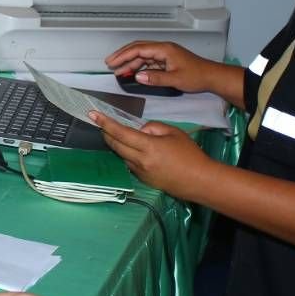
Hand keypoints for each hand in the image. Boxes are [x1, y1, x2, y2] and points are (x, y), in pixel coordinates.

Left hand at [91, 112, 213, 199]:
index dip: (105, 123)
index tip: (93, 114)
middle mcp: (140, 161)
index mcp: (148, 146)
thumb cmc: (190, 154)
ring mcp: (140, 172)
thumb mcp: (173, 132)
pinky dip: (127, 155)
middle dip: (106, 133)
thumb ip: (153, 127)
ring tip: (118, 135)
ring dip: (117, 145)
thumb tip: (139, 130)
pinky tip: (134, 151)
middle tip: (101, 123)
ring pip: (121, 155)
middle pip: (115, 144)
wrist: (201, 181)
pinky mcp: (143, 180)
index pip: (120, 132)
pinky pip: (129, 164)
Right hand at [103, 40, 219, 94]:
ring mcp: (164, 54)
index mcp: (164, 49)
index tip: (112, 62)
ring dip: (130, 63)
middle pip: (138, 49)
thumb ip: (155, 78)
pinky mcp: (166, 61)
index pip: (138, 49)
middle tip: (110, 64)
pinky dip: (138, 67)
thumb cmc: (197, 76)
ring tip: (118, 72)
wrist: (212, 77)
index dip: (123, 55)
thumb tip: (137, 77)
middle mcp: (163, 49)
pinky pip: (148, 61)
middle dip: (122, 56)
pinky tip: (132, 74)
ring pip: (142, 56)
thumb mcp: (176, 79)